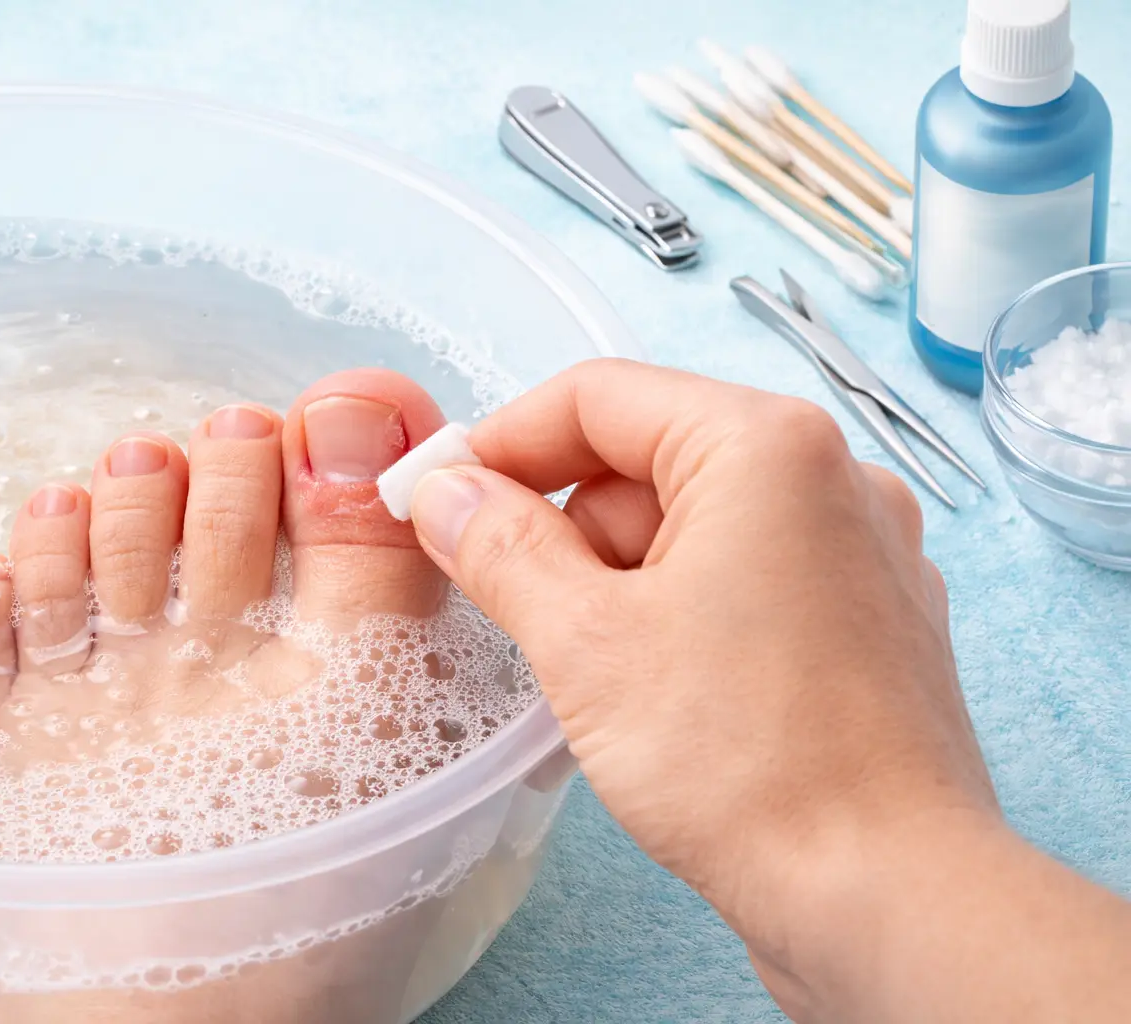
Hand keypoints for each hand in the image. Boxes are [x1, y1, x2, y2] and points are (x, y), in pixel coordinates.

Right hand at [406, 358, 1002, 1015]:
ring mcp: (860, 552)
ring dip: (619, 581)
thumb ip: (499, 545)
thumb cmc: (748, 764)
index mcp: (766, 447)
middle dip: (563, 526)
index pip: (598, 396)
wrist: (888, 897)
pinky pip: (746, 580)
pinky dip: (680, 613)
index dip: (501, 441)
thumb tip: (443, 492)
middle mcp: (831, 479)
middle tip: (510, 605)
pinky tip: (656, 691)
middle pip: (646, 458)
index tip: (436, 496)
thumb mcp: (585, 640)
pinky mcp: (866, 623)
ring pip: (694, 526)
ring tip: (594, 672)